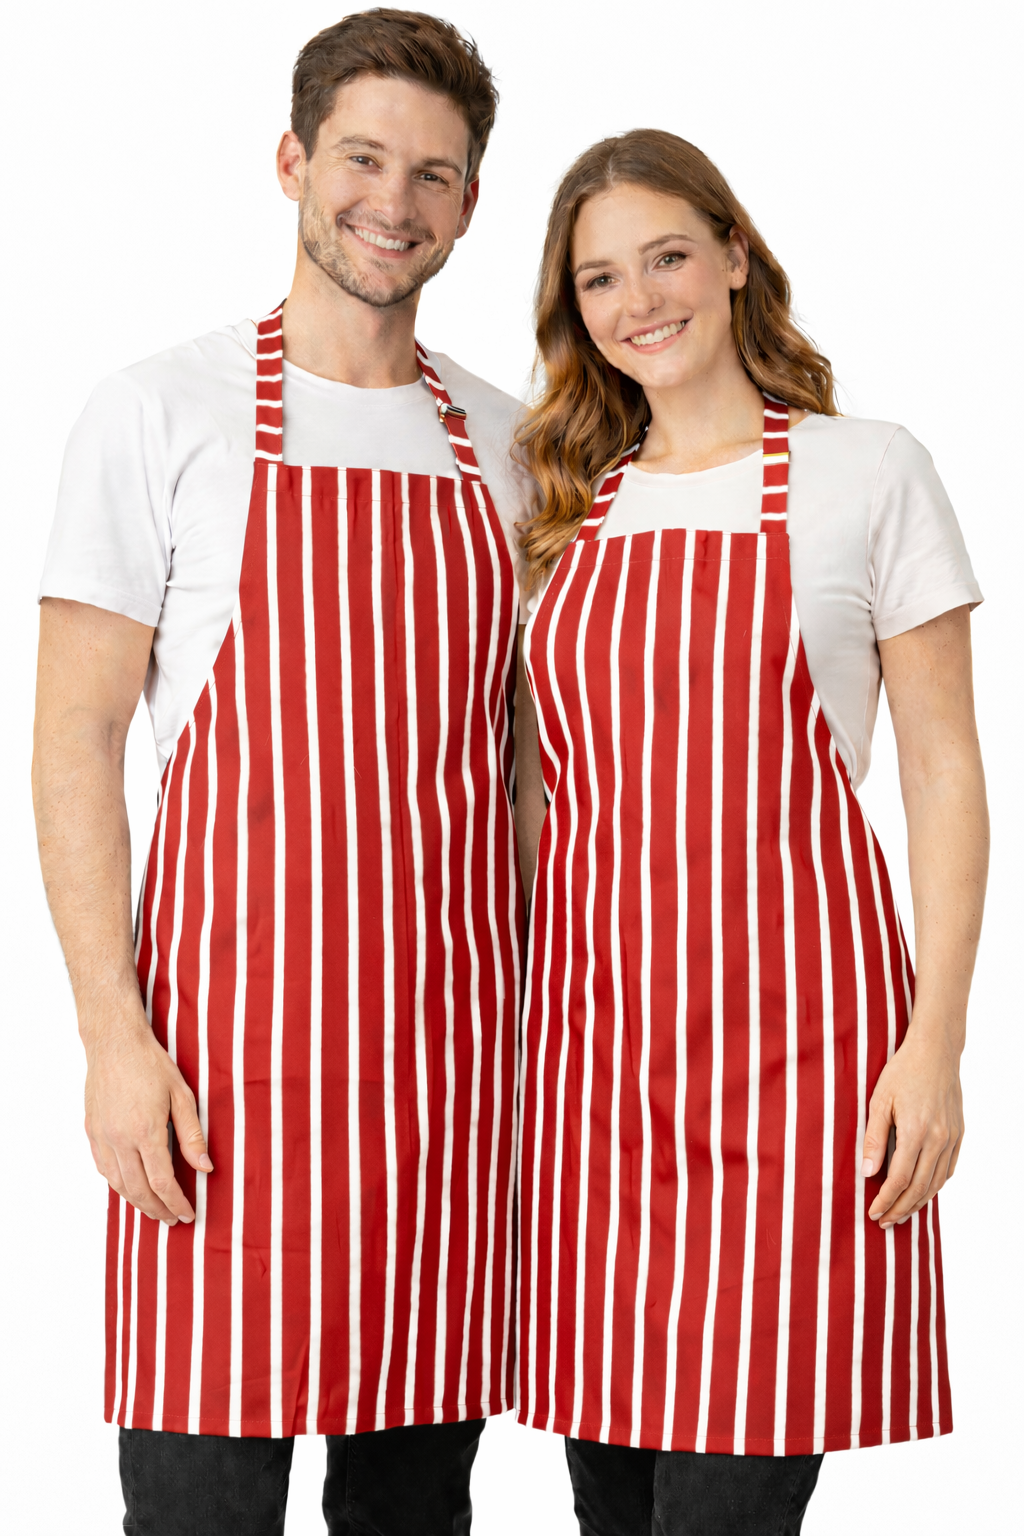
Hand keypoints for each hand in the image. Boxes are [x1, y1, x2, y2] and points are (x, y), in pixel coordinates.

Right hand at [83, 1002, 211, 1224]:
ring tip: (154, 1210)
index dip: (176, 1203)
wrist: (114, 1044)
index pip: (162, 1182)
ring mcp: (102, 1137)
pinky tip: (130, 1188)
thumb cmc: (151, 1064)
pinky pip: (103, 1169)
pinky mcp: (91, 1132)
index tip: (188, 1214)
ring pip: (118, 1184)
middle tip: (173, 1220)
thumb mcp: (182, 1095)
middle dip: (158, 1210)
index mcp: (146, 1132)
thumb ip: (193, 1134)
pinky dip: (118, 1185)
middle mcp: (120, 1140)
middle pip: (139, 1190)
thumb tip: (205, 1168)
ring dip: (137, 1203)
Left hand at [862, 1016, 963, 1228]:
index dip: (886, 1200)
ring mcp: (952, 1137)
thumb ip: (873, 1138)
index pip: (900, 1179)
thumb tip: (868, 1172)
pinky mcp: (959, 1133)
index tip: (873, 1212)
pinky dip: (936, 1185)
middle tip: (885, 1222)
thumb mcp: (879, 1100)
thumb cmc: (902, 1071)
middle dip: (901, 1208)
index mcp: (916, 1131)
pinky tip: (923, 1191)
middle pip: (920, 1187)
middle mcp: (938, 1139)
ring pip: (937, 1182)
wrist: (935, 1051)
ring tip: (902, 1213)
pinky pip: (949, 1168)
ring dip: (919, 1202)